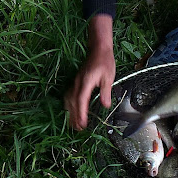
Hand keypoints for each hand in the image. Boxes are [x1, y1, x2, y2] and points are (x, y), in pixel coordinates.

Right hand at [64, 15, 115, 130]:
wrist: (98, 49)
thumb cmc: (105, 62)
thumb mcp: (108, 77)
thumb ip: (105, 91)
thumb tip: (105, 105)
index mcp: (86, 82)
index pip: (81, 100)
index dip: (81, 113)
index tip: (82, 124)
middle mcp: (78, 83)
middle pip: (72, 102)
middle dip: (74, 116)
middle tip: (78, 128)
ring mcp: (75, 82)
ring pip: (69, 99)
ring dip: (71, 112)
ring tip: (74, 123)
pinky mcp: (76, 81)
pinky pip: (69, 95)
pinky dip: (69, 104)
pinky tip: (72, 110)